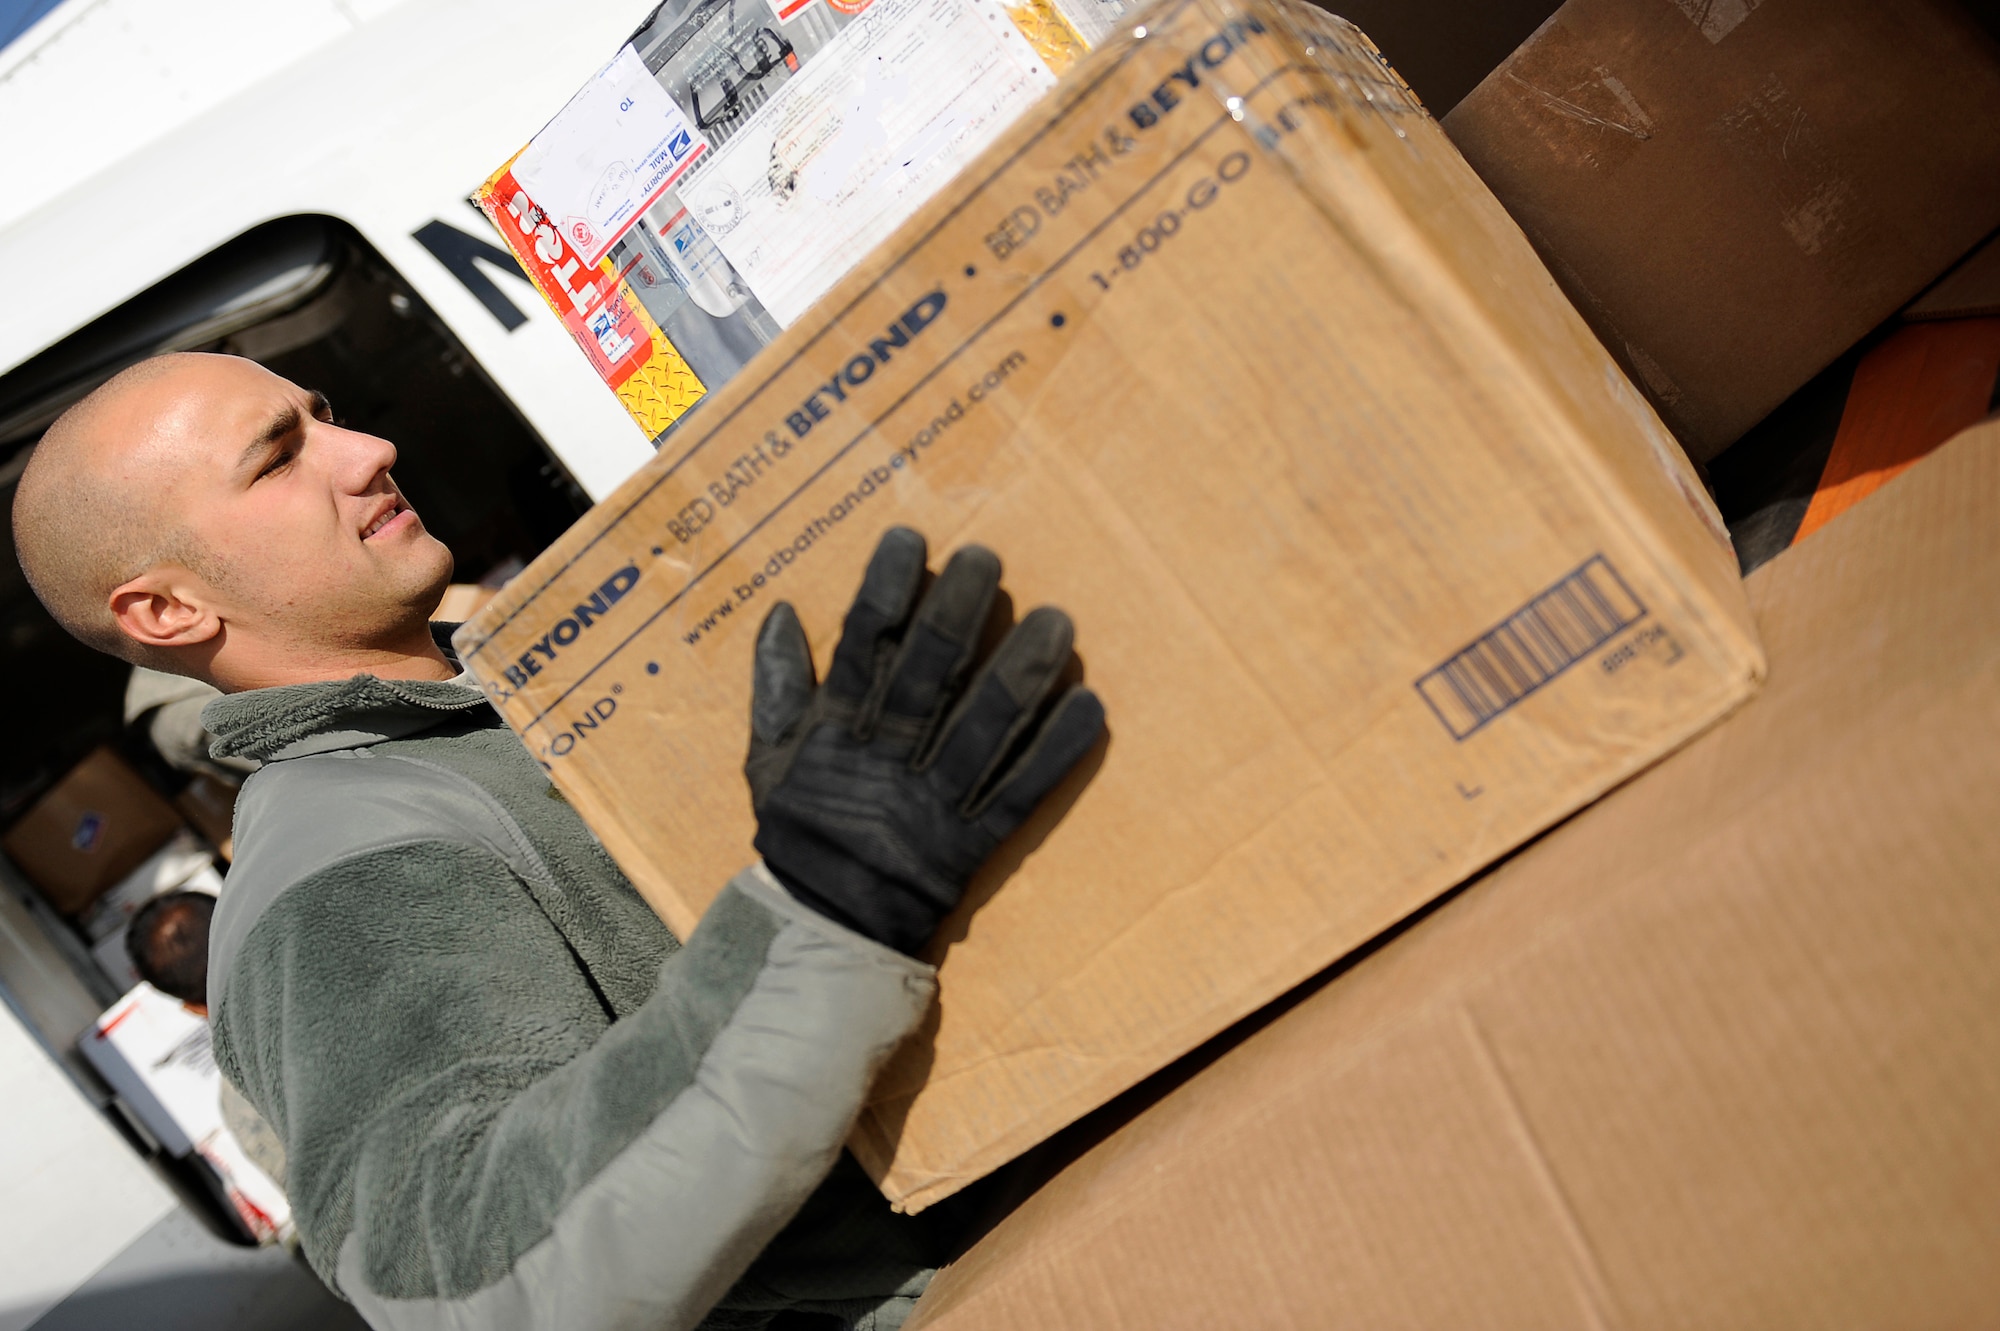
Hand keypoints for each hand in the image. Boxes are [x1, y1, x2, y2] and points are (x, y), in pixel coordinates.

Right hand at [744, 527, 1104, 953]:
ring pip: (985, 728)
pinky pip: (1021, 791)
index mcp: (837, 735)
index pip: (861, 651)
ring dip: (1024, 673)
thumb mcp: (766, 760)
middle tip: (988, 559)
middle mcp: (889, 761)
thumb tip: (780, 613)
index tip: (909, 540)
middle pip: (929, 677)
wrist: (825, 930)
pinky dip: (1055, 752)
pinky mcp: (976, 842)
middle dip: (958, 615)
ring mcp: (936, 802)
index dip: (885, 594)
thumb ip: (777, 688)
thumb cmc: (802, 833)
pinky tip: (1090, 707)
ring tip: (1058, 620)